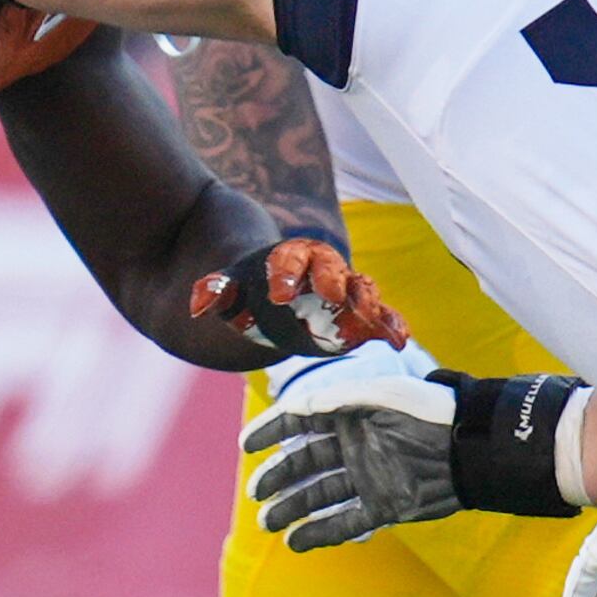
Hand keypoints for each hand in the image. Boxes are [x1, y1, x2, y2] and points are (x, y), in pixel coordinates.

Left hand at [192, 238, 405, 356]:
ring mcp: (344, 292)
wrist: (273, 300)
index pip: (289, 258)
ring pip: (361, 288)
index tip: (278, 295)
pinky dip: (391, 324)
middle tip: (329, 294)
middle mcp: (321, 270)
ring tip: (372, 319)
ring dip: (368, 302)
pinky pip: (381, 315)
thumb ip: (215, 291)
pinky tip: (398, 338)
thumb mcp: (228, 289)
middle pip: (331, 267)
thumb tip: (198, 306)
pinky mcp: (358, 315)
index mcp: (289, 258)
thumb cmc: (249, 291)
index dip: (285, 273)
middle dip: (331, 279)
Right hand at [239, 343, 459, 549]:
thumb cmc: (429, 412)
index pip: (300, 422)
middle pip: (304, 464)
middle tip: (256, 495)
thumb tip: (297, 408)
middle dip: (277, 479)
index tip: (247, 445)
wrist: (471, 449)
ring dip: (291, 509)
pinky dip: (320, 533)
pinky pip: (346, 522)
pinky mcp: (385, 505)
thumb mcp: (384, 395)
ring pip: (319, 496)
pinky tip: (295, 542)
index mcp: (350, 416)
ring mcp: (369, 478)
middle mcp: (355, 447)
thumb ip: (339, 399)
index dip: (272, 431)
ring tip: (267, 523)